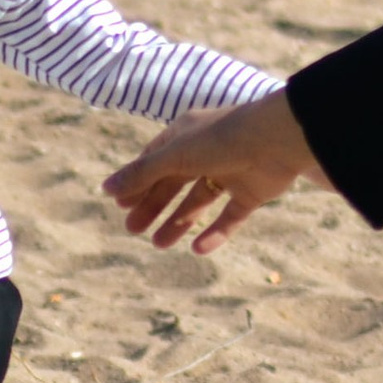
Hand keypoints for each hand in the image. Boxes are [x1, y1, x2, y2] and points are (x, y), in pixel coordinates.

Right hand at [105, 89, 321, 252]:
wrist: (278, 140)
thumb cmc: (221, 139)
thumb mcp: (174, 156)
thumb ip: (141, 174)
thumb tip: (104, 188)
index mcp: (186, 134)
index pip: (155, 159)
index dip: (137, 181)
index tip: (120, 204)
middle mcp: (207, 151)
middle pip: (174, 183)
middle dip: (153, 205)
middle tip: (132, 230)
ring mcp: (231, 171)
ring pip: (199, 201)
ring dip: (178, 222)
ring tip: (158, 244)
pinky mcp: (252, 192)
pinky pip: (230, 217)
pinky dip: (215, 233)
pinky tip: (197, 249)